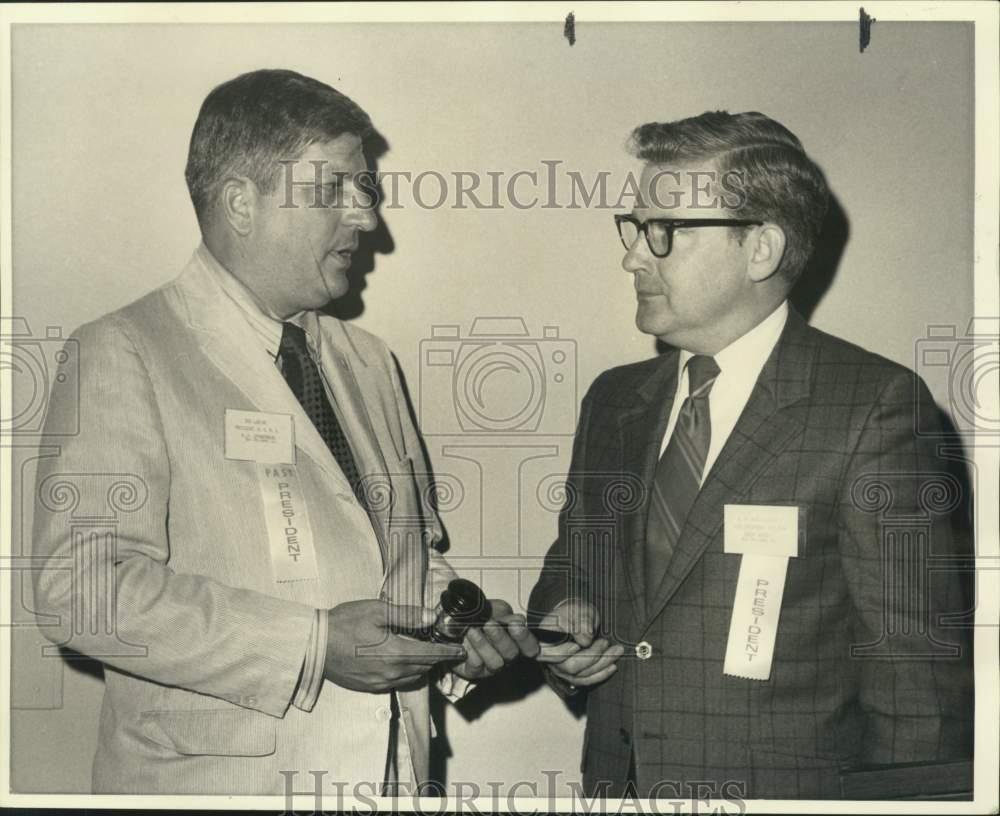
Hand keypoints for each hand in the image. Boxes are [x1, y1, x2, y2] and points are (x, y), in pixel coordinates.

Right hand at [324, 600, 465, 692]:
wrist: (314, 645)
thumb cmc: (345, 623)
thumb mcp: (378, 611)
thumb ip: (408, 615)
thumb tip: (432, 616)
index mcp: (396, 654)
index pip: (431, 656)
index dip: (449, 653)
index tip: (461, 650)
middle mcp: (391, 673)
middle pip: (423, 668)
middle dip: (434, 658)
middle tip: (439, 645)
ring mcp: (379, 683)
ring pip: (411, 677)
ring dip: (420, 666)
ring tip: (421, 652)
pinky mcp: (368, 687)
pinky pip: (395, 683)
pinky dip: (404, 673)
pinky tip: (398, 660)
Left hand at [451, 599, 540, 680]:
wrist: (452, 625)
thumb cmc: (478, 618)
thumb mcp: (493, 610)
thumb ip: (505, 614)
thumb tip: (517, 620)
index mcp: (515, 640)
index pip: (530, 646)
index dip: (525, 638)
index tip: (516, 625)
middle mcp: (506, 656)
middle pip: (512, 653)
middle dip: (500, 637)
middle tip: (489, 624)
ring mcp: (490, 666)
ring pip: (495, 662)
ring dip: (483, 644)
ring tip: (471, 630)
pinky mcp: (474, 672)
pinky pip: (476, 665)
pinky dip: (470, 651)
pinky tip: (463, 641)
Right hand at [533, 599, 622, 687]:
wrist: (577, 618)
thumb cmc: (574, 612)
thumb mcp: (577, 609)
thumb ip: (580, 621)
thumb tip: (585, 640)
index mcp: (543, 639)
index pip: (549, 653)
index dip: (563, 653)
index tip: (577, 645)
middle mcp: (550, 657)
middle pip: (569, 666)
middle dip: (591, 657)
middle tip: (605, 642)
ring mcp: (561, 668)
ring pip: (580, 675)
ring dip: (601, 664)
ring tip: (616, 650)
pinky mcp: (573, 675)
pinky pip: (586, 680)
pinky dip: (601, 674)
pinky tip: (613, 665)